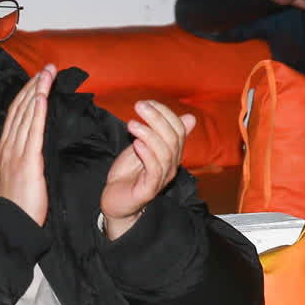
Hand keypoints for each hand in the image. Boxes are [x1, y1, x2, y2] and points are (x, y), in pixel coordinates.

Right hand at [0, 64, 54, 226]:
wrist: (14, 221)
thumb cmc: (20, 202)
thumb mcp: (20, 172)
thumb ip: (26, 153)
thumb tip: (36, 140)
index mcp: (6, 147)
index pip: (16, 113)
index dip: (28, 93)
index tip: (39, 78)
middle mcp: (9, 145)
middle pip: (21, 109)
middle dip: (34, 85)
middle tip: (47, 68)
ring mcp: (16, 152)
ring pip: (26, 114)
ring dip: (37, 91)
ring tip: (48, 74)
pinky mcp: (28, 160)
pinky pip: (33, 130)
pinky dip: (36, 111)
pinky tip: (42, 96)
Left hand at [100, 101, 194, 239]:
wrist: (114, 201)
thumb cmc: (128, 174)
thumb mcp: (142, 147)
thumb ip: (158, 133)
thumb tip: (189, 117)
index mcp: (171, 153)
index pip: (178, 129)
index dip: (165, 113)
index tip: (147, 103)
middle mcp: (171, 165)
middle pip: (173, 138)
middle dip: (157, 118)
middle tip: (139, 106)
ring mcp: (162, 178)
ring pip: (165, 152)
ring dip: (148, 133)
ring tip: (131, 124)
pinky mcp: (150, 189)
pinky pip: (155, 169)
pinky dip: (147, 153)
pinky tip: (136, 143)